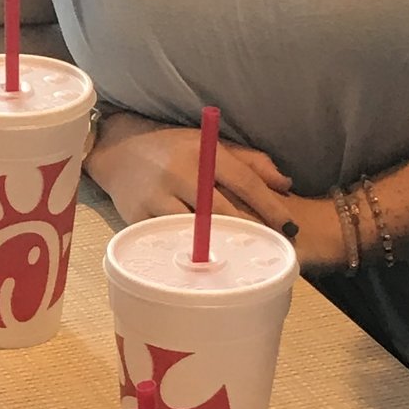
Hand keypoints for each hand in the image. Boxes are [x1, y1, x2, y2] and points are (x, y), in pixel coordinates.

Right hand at [88, 115, 304, 238]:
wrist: (119, 149)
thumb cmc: (173, 148)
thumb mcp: (210, 144)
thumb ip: (250, 161)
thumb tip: (285, 185)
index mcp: (202, 151)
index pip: (244, 181)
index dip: (270, 206)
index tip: (290, 227)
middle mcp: (179, 172)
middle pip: (223, 211)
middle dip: (249, 231)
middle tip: (270, 249)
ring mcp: (156, 196)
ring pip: (195, 229)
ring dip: (220, 246)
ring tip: (241, 259)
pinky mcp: (138, 216)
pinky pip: (169, 239)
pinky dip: (188, 251)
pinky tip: (205, 264)